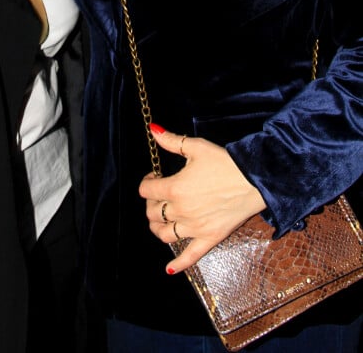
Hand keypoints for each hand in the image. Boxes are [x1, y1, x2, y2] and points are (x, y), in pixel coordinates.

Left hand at [138, 126, 266, 274]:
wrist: (254, 180)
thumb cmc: (225, 162)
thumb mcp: (197, 147)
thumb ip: (172, 141)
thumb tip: (153, 131)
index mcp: (175, 189)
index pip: (146, 190)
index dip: (146, 182)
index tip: (155, 176)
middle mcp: (181, 211)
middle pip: (151, 212)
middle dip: (151, 202)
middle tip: (160, 194)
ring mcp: (194, 227)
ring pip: (163, 235)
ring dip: (157, 227)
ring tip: (162, 218)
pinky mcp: (209, 239)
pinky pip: (189, 256)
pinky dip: (178, 264)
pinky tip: (169, 268)